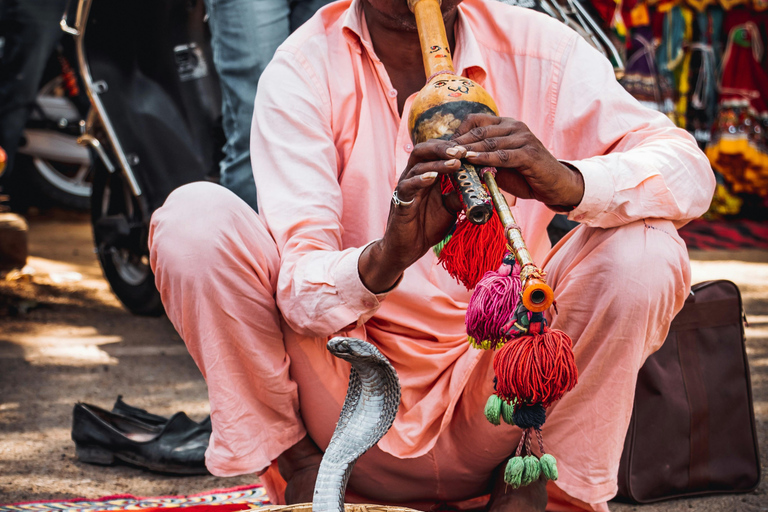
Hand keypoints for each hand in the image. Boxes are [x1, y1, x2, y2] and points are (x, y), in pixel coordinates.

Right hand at [359, 140, 463, 292]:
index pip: (435, 152)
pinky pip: (408, 186)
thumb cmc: (426, 226)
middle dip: (442, 148)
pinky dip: (420, 179)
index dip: (450, 148)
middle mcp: (413, 177)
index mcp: (425, 175)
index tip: (469, 149)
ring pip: (418, 166)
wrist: (408, 249)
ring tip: (455, 162)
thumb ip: (459, 195)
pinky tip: (433, 177)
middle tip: (461, 151)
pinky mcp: (400, 201)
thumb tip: (478, 186)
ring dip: (437, 163)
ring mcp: (405, 188)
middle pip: (423, 150)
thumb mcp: (449, 208)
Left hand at [451, 114, 583, 209]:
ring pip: (489, 142)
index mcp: (506, 124)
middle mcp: (515, 127)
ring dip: (468, 150)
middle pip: (479, 131)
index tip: (442, 146)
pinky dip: (485, 158)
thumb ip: (481, 158)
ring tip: (450, 156)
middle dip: (458, 142)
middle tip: (440, 151)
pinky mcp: (529, 153)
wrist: (554, 185)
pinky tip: (470, 161)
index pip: (476, 121)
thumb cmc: (525, 175)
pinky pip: (502, 155)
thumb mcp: (499, 164)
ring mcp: (523, 138)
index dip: (457, 132)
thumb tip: (455, 160)